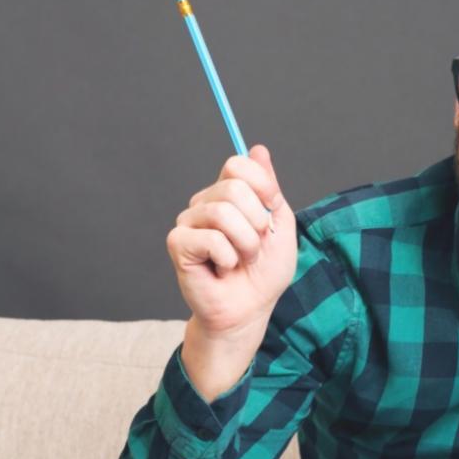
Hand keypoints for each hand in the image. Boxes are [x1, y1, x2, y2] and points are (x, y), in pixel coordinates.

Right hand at [166, 144, 296, 342]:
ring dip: (244, 244)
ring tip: (239, 261)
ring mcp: (189, 222)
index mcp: (228, 195)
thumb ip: (269, 188)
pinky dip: (226, 258)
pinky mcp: (178, 244)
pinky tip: (221, 270)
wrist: (249, 310)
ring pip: (222, 213)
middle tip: (253, 247)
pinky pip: (210, 239)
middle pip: (233, 188)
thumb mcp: (280, 225)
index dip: (262, 186)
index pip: (237, 164)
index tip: (271, 210)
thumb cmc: (263, 273)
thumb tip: (258, 149)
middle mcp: (205, 203)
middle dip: (256, 223)